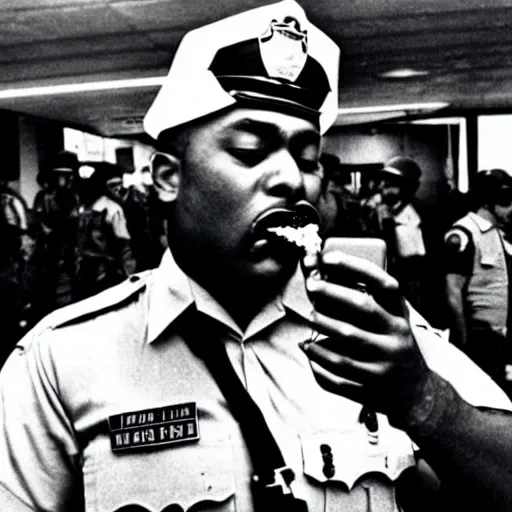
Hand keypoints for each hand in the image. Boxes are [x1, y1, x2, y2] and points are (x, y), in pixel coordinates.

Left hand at [301, 248, 431, 423]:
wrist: (416, 391)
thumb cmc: (391, 343)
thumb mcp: (389, 320)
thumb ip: (363, 300)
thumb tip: (320, 274)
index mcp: (399, 314)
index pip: (383, 283)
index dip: (355, 267)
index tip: (328, 257)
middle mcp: (396, 335)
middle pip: (363, 307)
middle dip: (333, 293)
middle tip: (311, 285)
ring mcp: (385, 362)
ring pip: (347, 338)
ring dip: (322, 324)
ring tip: (309, 316)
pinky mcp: (372, 385)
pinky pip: (338, 371)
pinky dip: (318, 358)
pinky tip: (308, 347)